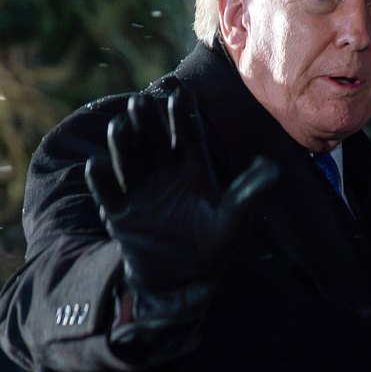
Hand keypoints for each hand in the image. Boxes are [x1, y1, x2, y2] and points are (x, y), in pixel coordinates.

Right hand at [85, 86, 277, 317]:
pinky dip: (102, 181)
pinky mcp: (121, 214)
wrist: (184, 278)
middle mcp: (165, 174)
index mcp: (193, 170)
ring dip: (123, 143)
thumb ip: (249, 192)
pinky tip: (98, 165)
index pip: (189, 136)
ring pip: (130, 160)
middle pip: (155, 142)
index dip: (184, 116)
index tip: (180, 93)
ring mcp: (142, 192)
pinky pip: (109, 194)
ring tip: (120, 124)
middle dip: (149, 122)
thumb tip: (272, 166)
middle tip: (140, 101)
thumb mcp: (233, 220)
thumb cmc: (214, 246)